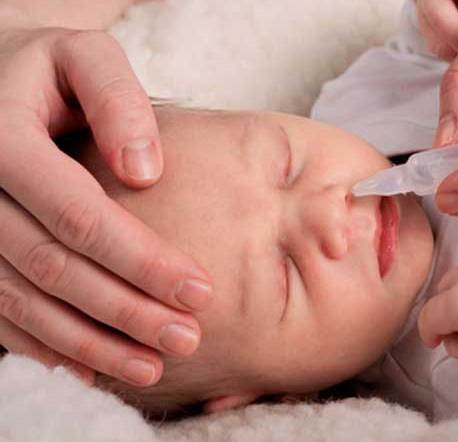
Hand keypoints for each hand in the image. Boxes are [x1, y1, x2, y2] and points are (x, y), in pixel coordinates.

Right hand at [0, 27, 211, 385]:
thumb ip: (116, 100)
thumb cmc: (54, 70)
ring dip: (90, 343)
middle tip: (187, 339)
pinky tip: (96, 369)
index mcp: (4, 142)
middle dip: (125, 311)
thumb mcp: (84, 57)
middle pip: (54, 268)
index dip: (141, 259)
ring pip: (26, 303)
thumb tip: (145, 171)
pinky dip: (48, 346)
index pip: (78, 215)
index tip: (201, 291)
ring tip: (153, 366)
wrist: (0, 82)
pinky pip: (2, 312)